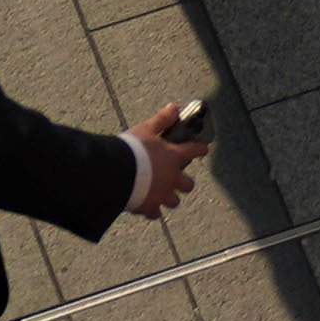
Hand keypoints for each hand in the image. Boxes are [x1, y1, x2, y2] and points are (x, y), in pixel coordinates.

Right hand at [121, 104, 203, 220]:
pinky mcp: (148, 207)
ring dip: (170, 198)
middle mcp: (172, 178)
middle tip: (178, 180)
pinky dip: (151, 210)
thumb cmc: (131, 149)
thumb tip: (174, 107)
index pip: (193, 151)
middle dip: (184, 183)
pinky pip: (154, 213)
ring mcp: (161, 195)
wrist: (115, 173)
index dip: (199, 149)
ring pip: (174, 201)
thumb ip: (161, 120)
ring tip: (163, 195)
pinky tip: (147, 207)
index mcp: (173, 157)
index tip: (204, 149)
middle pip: (188, 185)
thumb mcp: (146, 130)